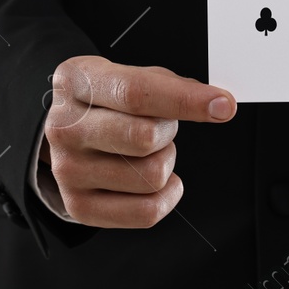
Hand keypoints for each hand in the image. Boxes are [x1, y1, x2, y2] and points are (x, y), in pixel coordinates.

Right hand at [43, 56, 235, 227]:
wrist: (67, 133)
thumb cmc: (108, 102)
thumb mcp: (131, 76)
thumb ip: (171, 86)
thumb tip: (217, 104)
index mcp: (77, 81)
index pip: (136, 93)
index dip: (185, 100)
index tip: (224, 106)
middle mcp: (65, 126)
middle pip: (144, 138)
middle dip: (169, 132)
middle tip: (160, 127)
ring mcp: (67, 169)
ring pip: (152, 176)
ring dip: (165, 162)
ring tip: (147, 152)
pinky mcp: (79, 206)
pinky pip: (147, 212)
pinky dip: (166, 196)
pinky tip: (155, 182)